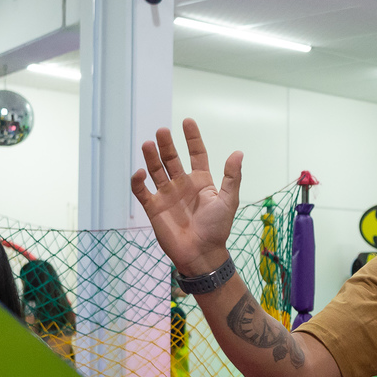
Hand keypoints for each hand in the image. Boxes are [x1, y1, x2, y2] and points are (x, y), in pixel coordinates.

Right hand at [130, 118, 242, 275]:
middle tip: (162, 131)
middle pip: (172, 159)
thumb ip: (232, 178)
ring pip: (155, 170)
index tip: (187, 121)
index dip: (192, 138)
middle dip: (167, 145)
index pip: (196, 154)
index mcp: (201, 181)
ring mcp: (167, 195)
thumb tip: (238, 152)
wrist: (202, 254)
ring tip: (148, 144)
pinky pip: (142, 190)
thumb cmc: (217, 229)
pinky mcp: (154, 207)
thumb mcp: (228, 201)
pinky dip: (138, 181)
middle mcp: (182, 185)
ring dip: (151, 157)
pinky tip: (140, 172)